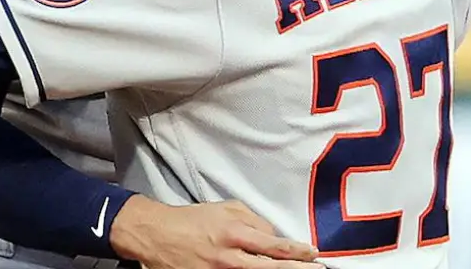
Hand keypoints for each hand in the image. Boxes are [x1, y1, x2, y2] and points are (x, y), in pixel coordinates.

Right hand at [110, 196, 322, 268]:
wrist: (157, 235)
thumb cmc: (192, 219)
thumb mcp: (224, 208)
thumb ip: (251, 219)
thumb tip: (272, 234)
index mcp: (233, 232)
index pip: (273, 245)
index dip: (296, 251)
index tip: (313, 253)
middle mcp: (229, 256)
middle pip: (271, 268)